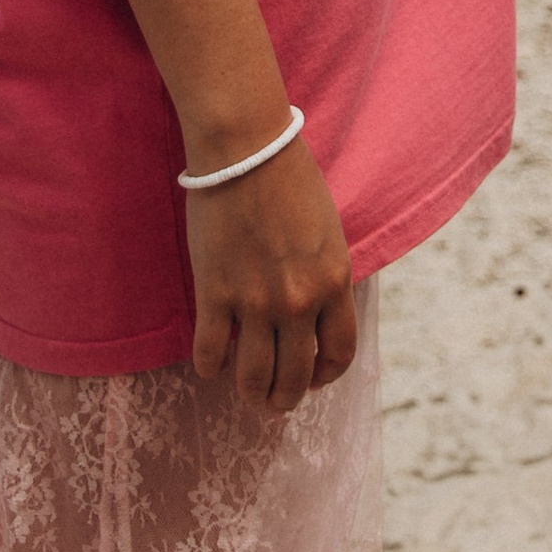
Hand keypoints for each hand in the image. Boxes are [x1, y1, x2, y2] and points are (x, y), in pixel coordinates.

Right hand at [185, 135, 357, 414]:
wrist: (248, 150)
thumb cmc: (291, 180)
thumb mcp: (328, 232)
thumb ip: (325, 276)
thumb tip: (317, 313)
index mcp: (334, 281)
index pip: (340, 352)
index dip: (327, 375)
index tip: (315, 379)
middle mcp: (300, 301)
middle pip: (296, 376)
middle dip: (287, 397)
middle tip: (277, 401)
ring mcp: (256, 302)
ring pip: (254, 378)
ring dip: (251, 393)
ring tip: (248, 393)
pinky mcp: (215, 294)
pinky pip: (211, 354)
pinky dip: (211, 366)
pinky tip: (212, 362)